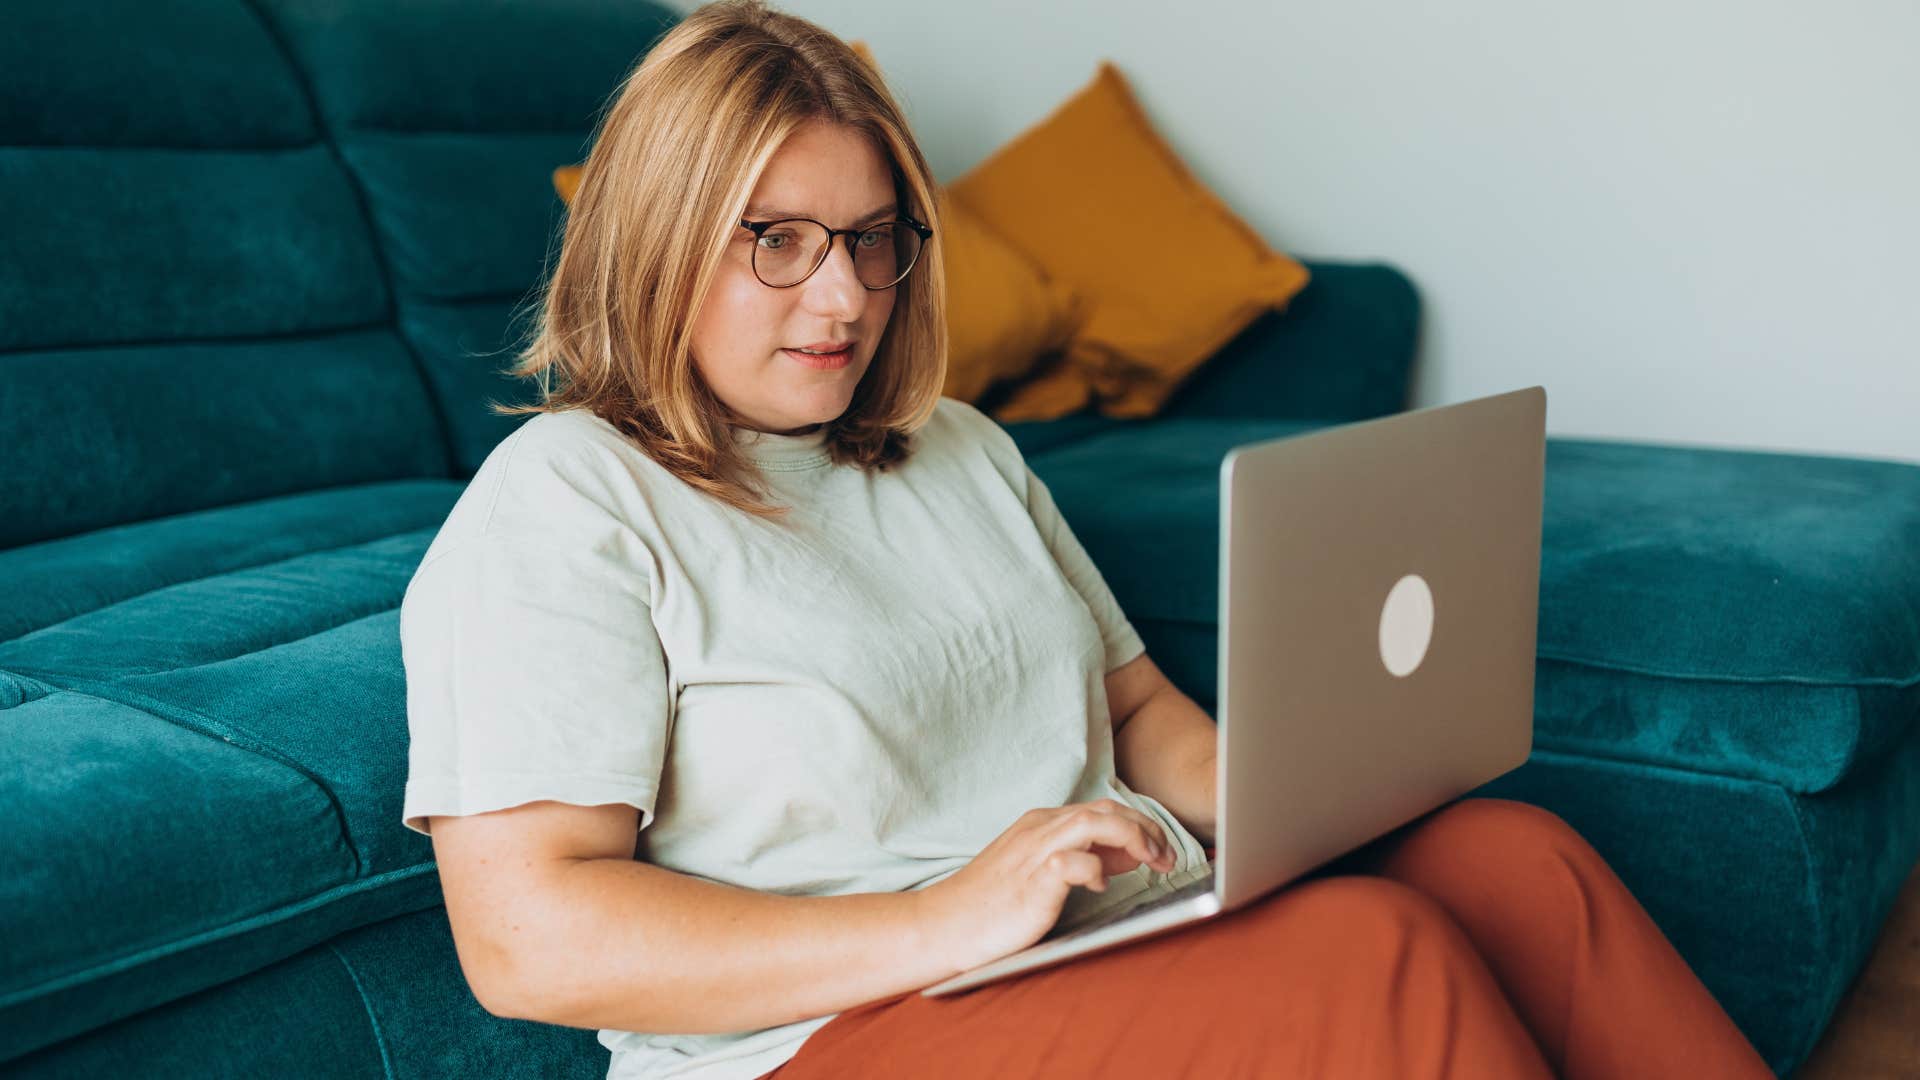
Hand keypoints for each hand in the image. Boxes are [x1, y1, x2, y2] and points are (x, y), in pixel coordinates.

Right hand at [916, 798, 1178, 975]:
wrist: (945, 924)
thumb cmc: (992, 903)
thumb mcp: (1039, 870)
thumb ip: (1080, 857)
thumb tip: (1127, 856)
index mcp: (1042, 823)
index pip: (1102, 808)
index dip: (1139, 824)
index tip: (1161, 848)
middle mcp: (1040, 829)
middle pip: (1106, 810)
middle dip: (1146, 829)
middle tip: (1168, 856)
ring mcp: (1035, 851)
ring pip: (1095, 822)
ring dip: (1133, 838)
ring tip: (1152, 861)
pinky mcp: (1033, 880)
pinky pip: (1074, 862)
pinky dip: (1095, 869)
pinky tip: (1102, 884)